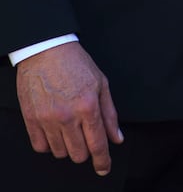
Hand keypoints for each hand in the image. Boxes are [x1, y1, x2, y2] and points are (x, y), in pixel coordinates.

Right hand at [16, 41, 122, 176]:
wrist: (46, 51)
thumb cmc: (76, 64)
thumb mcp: (101, 83)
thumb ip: (110, 114)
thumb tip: (116, 138)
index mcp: (88, 106)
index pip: (97, 144)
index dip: (103, 160)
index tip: (104, 168)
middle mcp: (67, 116)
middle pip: (78, 154)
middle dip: (86, 150)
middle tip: (86, 136)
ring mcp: (47, 120)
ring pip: (60, 153)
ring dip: (68, 146)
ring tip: (70, 128)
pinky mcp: (30, 120)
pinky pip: (41, 147)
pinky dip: (50, 144)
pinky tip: (55, 130)